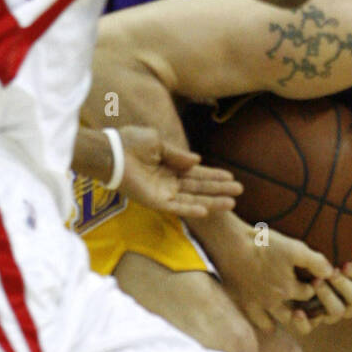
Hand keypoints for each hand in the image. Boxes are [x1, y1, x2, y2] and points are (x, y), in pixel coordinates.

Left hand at [87, 126, 240, 218]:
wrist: (112, 152)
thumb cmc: (131, 143)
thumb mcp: (157, 142)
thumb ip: (177, 154)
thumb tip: (197, 160)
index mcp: (169, 165)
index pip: (196, 172)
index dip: (213, 175)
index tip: (230, 176)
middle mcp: (168, 181)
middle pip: (199, 186)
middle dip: (219, 188)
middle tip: (240, 190)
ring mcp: (163, 193)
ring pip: (193, 198)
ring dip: (212, 200)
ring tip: (232, 202)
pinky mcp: (155, 202)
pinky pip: (177, 208)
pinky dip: (192, 209)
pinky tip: (207, 209)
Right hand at [216, 221, 334, 335]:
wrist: (231, 246)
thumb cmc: (263, 245)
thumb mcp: (293, 248)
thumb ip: (315, 261)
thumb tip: (331, 272)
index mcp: (289, 288)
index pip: (310, 293)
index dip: (314, 286)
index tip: (314, 280)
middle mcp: (276, 302)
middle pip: (298, 313)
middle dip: (306, 307)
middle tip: (308, 298)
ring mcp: (260, 306)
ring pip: (281, 320)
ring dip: (289, 316)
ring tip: (293, 309)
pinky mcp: (246, 305)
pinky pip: (260, 323)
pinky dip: (268, 322)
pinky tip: (271, 316)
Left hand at [303, 247, 351, 326]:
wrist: (295, 268)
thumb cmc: (326, 257)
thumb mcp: (343, 249)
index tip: (345, 264)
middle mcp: (349, 302)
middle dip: (343, 284)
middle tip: (330, 272)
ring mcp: (331, 314)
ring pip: (337, 312)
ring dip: (327, 296)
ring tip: (315, 282)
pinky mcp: (311, 321)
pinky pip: (309, 329)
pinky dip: (303, 322)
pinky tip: (297, 312)